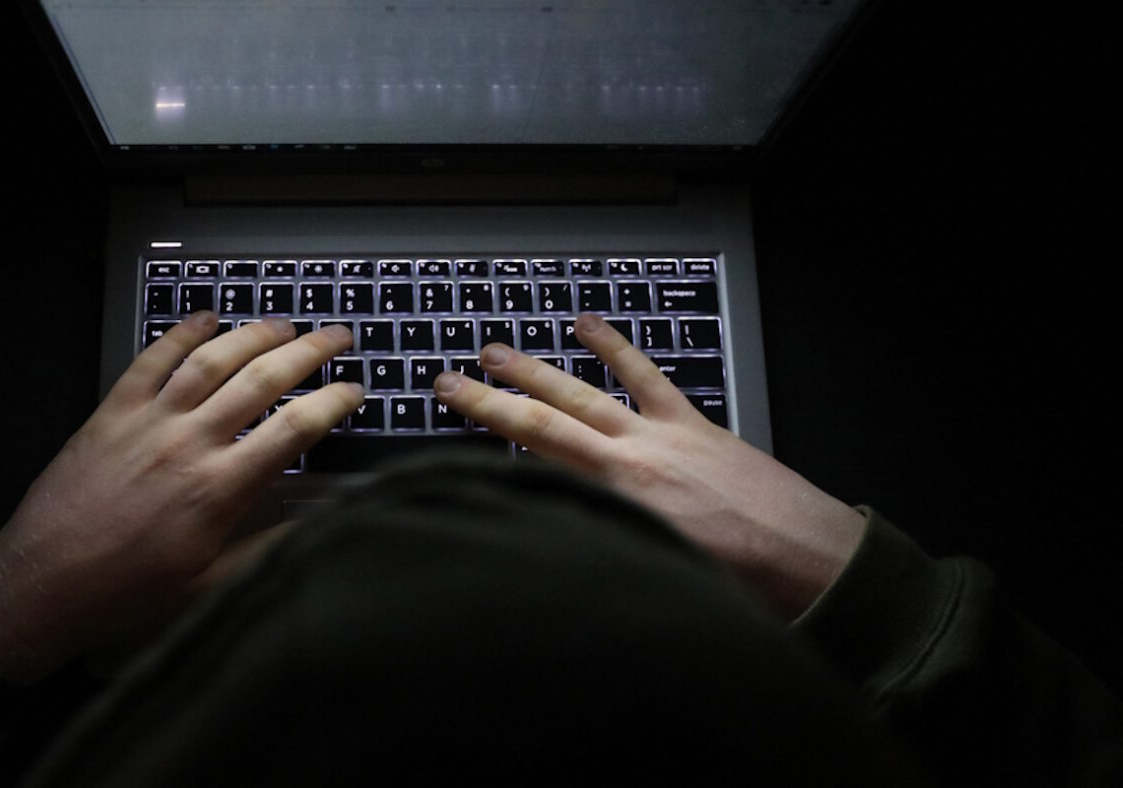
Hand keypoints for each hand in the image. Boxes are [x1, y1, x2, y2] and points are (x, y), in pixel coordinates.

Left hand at [0, 313, 361, 683]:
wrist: (43, 584)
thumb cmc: (127, 593)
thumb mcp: (211, 582)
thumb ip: (268, 545)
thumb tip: (318, 519)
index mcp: (220, 488)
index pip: (295, 429)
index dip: (334, 402)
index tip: (356, 390)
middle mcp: (189, 443)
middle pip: (262, 379)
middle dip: (309, 352)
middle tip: (338, 336)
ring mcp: (148, 422)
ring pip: (212, 359)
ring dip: (254, 334)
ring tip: (284, 324)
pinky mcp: (110, 413)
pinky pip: (151, 359)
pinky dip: (181, 333)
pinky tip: (205, 319)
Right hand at [434, 313, 865, 618]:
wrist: (814, 565)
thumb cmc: (740, 588)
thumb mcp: (653, 576)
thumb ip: (600, 545)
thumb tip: (553, 533)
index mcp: (616, 504)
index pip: (532, 460)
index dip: (483, 438)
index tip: (449, 425)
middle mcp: (629, 463)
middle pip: (542, 420)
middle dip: (490, 398)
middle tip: (449, 379)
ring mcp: (662, 437)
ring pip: (585, 392)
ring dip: (538, 369)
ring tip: (496, 348)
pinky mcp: (694, 426)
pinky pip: (646, 376)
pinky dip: (616, 349)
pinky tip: (589, 326)